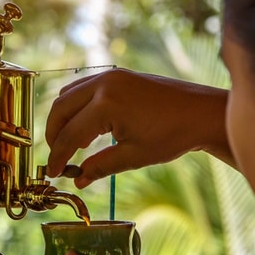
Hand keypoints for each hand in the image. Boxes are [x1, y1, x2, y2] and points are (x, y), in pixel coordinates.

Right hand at [45, 68, 231, 187]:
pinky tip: (83, 126)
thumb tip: (77, 179)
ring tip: (68, 144)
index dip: (57, 157)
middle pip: (60, 109)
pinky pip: (83, 88)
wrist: (201, 113)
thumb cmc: (172, 135)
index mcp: (106, 104)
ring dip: (62, 119)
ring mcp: (110, 75)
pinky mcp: (117, 74)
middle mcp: (103, 84)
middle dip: (53, 135)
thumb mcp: (134, 156)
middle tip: (56, 159)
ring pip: (68, 95)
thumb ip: (100, 167)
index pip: (69, 135)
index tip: (53, 173)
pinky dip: (76, 106)